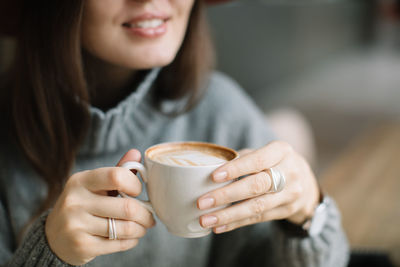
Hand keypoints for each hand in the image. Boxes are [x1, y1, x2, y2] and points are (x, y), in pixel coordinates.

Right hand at [45, 149, 154, 264]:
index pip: (116, 176)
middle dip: (145, 214)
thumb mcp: (94, 185)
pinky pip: (119, 244)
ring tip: (142, 228)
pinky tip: (131, 238)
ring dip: (141, 229)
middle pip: (127, 207)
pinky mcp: (82, 246)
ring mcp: (76, 225)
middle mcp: (75, 201)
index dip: (135, 184)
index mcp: (80, 181)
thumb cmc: (83, 205)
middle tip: (149, 217)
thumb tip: (136, 153)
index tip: (138, 192)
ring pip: (126, 228)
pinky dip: (131, 241)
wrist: (54, 237)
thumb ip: (116, 170)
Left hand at [197, 141, 319, 233]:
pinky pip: (258, 218)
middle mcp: (289, 172)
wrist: (306, 182)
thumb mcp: (265, 152)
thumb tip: (210, 167)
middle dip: (227, 195)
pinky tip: (219, 227)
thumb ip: (243, 157)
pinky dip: (236, 223)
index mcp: (281, 151)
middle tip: (202, 202)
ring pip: (256, 207)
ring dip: (228, 215)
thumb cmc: (275, 162)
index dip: (236, 169)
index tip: (213, 176)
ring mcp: (290, 194)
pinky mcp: (287, 211)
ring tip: (206, 220)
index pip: (257, 160)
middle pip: (256, 185)